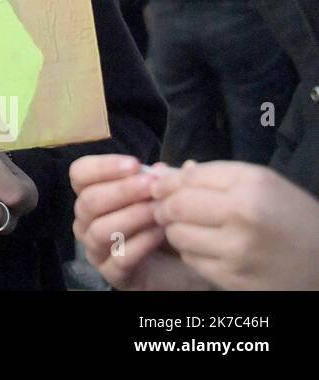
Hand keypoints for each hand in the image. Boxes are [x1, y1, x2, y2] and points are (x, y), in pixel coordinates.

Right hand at [69, 154, 209, 289]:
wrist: (182, 265)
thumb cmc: (164, 224)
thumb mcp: (165, 196)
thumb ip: (162, 180)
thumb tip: (162, 169)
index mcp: (92, 197)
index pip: (79, 174)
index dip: (102, 167)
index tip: (134, 164)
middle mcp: (86, 222)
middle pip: (88, 201)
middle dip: (121, 191)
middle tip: (151, 186)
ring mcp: (96, 250)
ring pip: (99, 230)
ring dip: (131, 216)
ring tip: (158, 210)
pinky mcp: (113, 275)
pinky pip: (120, 257)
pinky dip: (141, 242)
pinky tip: (161, 233)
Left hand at [153, 160, 318, 289]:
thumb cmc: (293, 219)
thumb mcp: (264, 185)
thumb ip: (216, 176)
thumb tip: (168, 174)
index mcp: (251, 184)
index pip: (188, 178)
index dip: (167, 182)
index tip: (159, 186)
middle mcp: (242, 215)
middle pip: (177, 206)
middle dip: (164, 206)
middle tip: (163, 208)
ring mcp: (237, 250)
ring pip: (178, 235)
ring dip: (176, 230)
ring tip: (189, 228)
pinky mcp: (233, 278)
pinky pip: (191, 260)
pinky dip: (192, 252)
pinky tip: (208, 248)